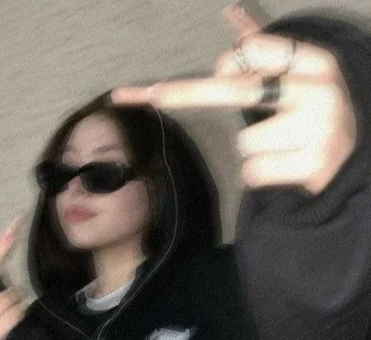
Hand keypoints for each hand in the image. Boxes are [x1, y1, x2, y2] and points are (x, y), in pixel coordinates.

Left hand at [110, 4, 356, 193]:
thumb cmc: (311, 115)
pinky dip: (259, 174)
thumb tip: (233, 13)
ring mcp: (318, 130)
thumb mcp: (299, 76)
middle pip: (236, 90)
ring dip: (253, 150)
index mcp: (315, 64)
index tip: (183, 78)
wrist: (352, 161)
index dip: (225, 64)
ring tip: (281, 148)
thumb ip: (266, 48)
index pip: (257, 52)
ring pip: (244, 142)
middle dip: (185, 93)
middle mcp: (318, 92)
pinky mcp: (311, 166)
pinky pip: (252, 171)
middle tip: (140, 94)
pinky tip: (285, 168)